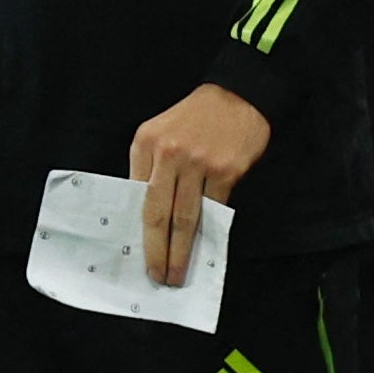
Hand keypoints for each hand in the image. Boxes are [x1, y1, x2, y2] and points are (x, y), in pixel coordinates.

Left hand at [129, 84, 269, 285]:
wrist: (237, 96)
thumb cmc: (194, 119)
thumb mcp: (160, 132)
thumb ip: (151, 167)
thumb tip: (148, 212)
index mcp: (144, 144)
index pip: (136, 195)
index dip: (138, 228)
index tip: (136, 253)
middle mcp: (168, 154)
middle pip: (158, 212)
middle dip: (157, 249)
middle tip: (157, 276)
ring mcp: (198, 163)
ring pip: (186, 217)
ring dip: (181, 250)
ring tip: (177, 272)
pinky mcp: (226, 171)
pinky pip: (214, 209)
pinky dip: (209, 232)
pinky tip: (205, 250)